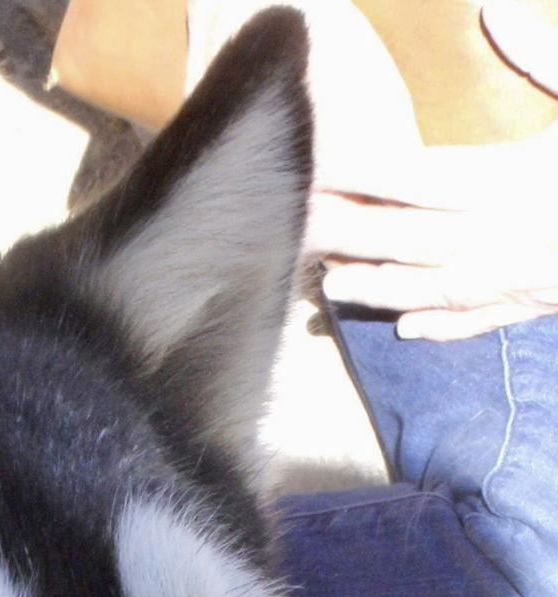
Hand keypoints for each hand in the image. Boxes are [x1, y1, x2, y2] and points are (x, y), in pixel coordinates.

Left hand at [312, 2, 557, 339]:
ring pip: (433, 287)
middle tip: (298, 229)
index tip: (320, 167)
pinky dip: (443, 326)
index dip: (365, 174)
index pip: (419, 176)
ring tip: (332, 289)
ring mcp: (517, 278)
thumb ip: (544, 54)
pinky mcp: (538, 303)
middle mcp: (502, 234)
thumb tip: (493, 10)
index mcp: (512, 178)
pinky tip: (409, 330)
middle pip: (409, 237)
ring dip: (381, 290)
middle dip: (351, 234)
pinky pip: (481, 321)